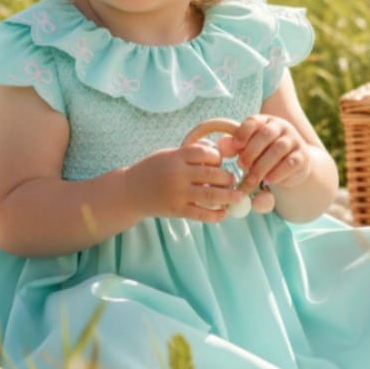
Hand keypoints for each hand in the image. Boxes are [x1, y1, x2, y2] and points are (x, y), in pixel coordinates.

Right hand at [124, 145, 246, 221]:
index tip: (220, 162)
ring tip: (238, 197)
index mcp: (176, 157)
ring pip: (210, 196)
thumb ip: (189, 154)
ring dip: (229, 197)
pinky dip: (216, 215)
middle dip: (227, 178)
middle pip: (211, 175)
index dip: (217, 157)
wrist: (131, 192)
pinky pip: (201, 214)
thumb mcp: (168, 155)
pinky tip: (224, 213)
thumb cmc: (153, 170)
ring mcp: (177, 194)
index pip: (205, 153)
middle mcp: (177, 174)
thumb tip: (217, 153)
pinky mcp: (176, 210)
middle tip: (232, 180)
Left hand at [224, 115, 311, 194]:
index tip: (235, 146)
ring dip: (263, 164)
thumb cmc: (263, 154)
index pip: (253, 121)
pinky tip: (269, 180)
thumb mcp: (248, 148)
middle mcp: (281, 126)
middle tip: (241, 165)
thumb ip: (233, 146)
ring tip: (252, 178)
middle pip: (266, 134)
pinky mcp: (302, 156)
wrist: (291, 164)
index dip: (243, 132)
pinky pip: (291, 162)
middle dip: (251, 151)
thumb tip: (220, 146)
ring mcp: (294, 140)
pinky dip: (278, 172)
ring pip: (279, 148)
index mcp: (264, 121)